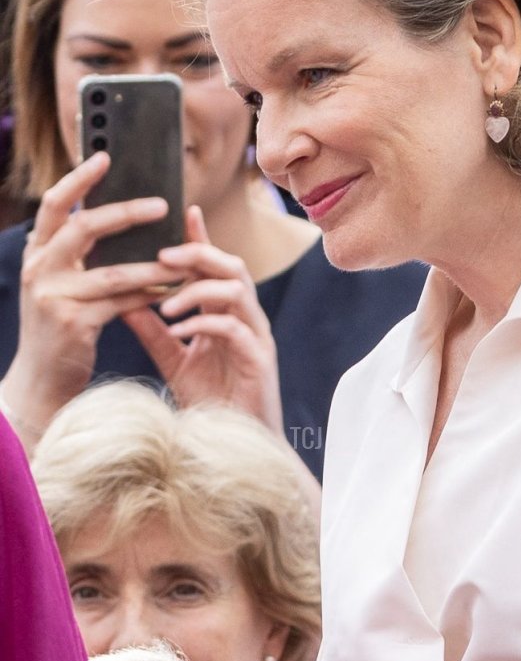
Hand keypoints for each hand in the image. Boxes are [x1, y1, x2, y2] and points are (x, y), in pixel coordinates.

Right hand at [3, 153, 174, 445]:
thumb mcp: (58, 285)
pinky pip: (123, 303)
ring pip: (111, 271)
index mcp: (37, 254)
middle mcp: (40, 270)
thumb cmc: (59, 329)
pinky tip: (172, 289)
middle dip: (124, 213)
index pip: (54, 206)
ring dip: (150, 263)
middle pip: (83, 228)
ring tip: (180, 254)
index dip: (78, 179)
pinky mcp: (76, 324)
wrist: (41, 380)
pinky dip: (149, 295)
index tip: (105, 157)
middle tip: (160, 204)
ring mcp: (55, 298)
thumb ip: (75, 256)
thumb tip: (114, 219)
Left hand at [123, 209, 284, 433]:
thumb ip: (151, 328)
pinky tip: (176, 333)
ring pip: (237, 291)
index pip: (215, 265)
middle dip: (198, 253)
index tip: (180, 211)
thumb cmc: (208, 404)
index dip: (200, 237)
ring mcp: (256, 339)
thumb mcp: (171, 359)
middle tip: (162, 255)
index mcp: (226, 314)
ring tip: (165, 303)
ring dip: (197, 290)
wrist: (231, 449)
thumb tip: (121, 295)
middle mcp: (246, 320)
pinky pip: (234, 329)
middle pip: (232, 266)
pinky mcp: (259, 362)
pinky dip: (203, 325)